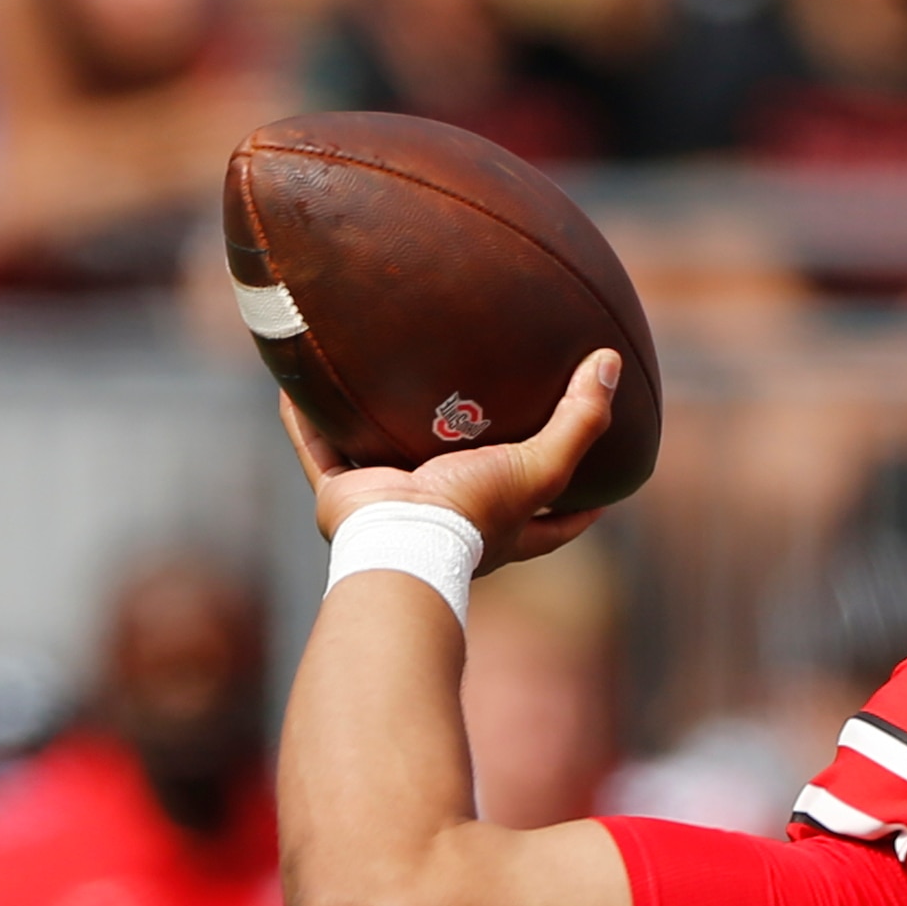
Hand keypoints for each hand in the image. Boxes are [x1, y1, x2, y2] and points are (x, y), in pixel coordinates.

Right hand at [279, 348, 621, 570]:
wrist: (400, 541)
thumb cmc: (473, 514)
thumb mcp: (541, 468)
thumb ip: (581, 421)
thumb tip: (610, 363)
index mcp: (501, 530)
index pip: (553, 524)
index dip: (577, 508)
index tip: (601, 489)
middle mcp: (448, 523)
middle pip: (467, 490)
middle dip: (472, 462)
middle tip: (482, 417)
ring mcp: (392, 509)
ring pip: (384, 464)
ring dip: (377, 432)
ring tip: (383, 388)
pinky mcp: (343, 496)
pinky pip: (317, 447)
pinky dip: (305, 417)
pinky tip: (296, 381)